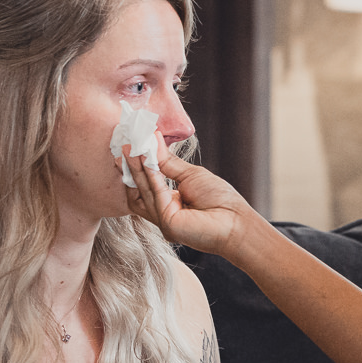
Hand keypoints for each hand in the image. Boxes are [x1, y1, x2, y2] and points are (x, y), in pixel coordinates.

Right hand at [124, 136, 256, 256]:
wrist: (236, 222)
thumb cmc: (220, 200)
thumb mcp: (190, 175)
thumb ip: (168, 163)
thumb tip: (153, 140)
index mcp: (168, 203)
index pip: (145, 184)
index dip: (137, 166)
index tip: (131, 145)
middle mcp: (162, 214)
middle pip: (139, 188)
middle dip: (132, 166)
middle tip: (125, 144)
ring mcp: (162, 220)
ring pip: (144, 191)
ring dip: (137, 169)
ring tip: (131, 148)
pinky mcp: (167, 223)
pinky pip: (156, 196)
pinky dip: (151, 177)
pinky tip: (147, 160)